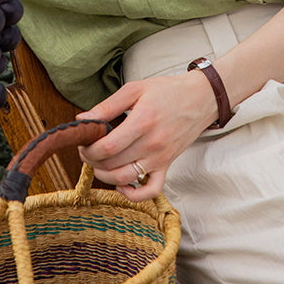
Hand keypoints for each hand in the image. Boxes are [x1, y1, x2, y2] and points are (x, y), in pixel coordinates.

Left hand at [77, 72, 216, 200]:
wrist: (200, 98)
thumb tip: (83, 120)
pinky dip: (133, 194)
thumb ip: (107, 106)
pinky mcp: (167, 166)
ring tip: (99, 163)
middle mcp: (152, 144)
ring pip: (125, 180)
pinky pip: (151, 191)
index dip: (88, 149)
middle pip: (112, 164)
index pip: (107, 147)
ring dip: (105, 176)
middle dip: (92, 160)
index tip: (83, 142)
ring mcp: (161, 158)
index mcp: (142, 121)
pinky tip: (122, 184)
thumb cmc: (167, 91)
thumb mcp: (134, 89)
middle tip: (87, 149)